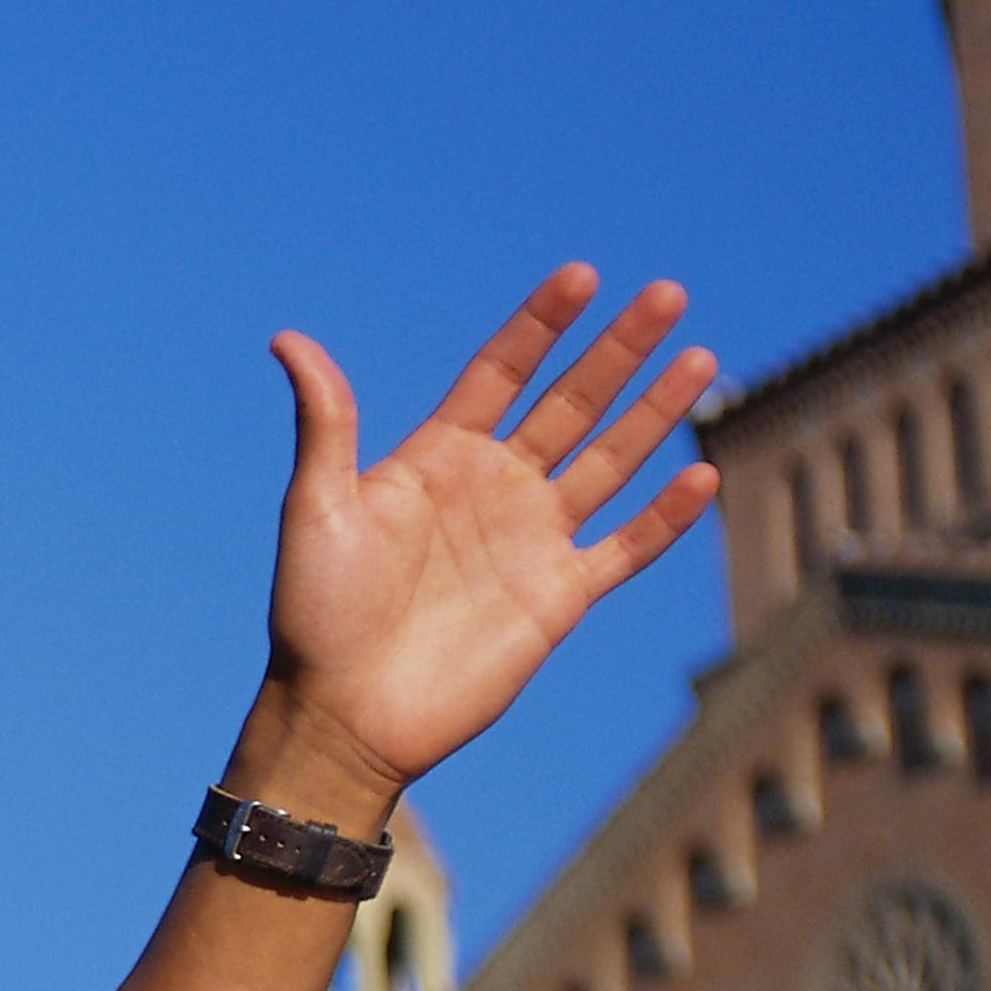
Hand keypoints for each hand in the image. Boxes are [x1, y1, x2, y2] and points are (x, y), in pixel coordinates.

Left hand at [254, 264, 719, 806]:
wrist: (342, 714)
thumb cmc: (314, 614)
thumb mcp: (317, 508)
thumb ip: (325, 423)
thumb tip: (288, 339)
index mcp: (435, 460)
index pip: (500, 373)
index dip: (540, 325)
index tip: (581, 275)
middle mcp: (491, 490)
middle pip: (570, 403)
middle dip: (618, 350)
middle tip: (666, 292)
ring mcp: (530, 541)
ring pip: (610, 461)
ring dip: (655, 411)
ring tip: (697, 356)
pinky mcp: (559, 596)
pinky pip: (625, 547)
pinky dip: (664, 516)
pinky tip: (702, 474)